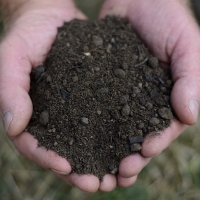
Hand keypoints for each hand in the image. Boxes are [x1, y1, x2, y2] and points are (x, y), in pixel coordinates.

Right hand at [0, 0, 117, 192]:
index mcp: (32, 114)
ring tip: (119, 176)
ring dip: (102, 161)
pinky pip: (104, 119)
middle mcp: (55, 117)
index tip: (66, 166)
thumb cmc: (27, 36)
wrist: (51, 19)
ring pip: (88, 143)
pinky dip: (115, 135)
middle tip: (99, 186)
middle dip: (80, 171)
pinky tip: (128, 144)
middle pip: (65, 151)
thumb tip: (12, 125)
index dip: (48, 158)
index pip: (35, 145)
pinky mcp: (93, 98)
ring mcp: (75, 109)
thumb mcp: (12, 58)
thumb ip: (10, 90)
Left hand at [99, 0, 199, 186]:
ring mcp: (119, 95)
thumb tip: (189, 115)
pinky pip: (92, 108)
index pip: (161, 130)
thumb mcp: (187, 45)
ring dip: (105, 151)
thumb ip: (191, 78)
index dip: (153, 145)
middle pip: (135, 137)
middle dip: (127, 157)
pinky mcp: (99, 85)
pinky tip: (78, 139)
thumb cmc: (167, 19)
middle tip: (116, 175)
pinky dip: (87, 126)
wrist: (137, 0)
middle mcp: (140, 102)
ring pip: (112, 130)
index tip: (140, 156)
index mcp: (164, 99)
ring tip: (96, 169)